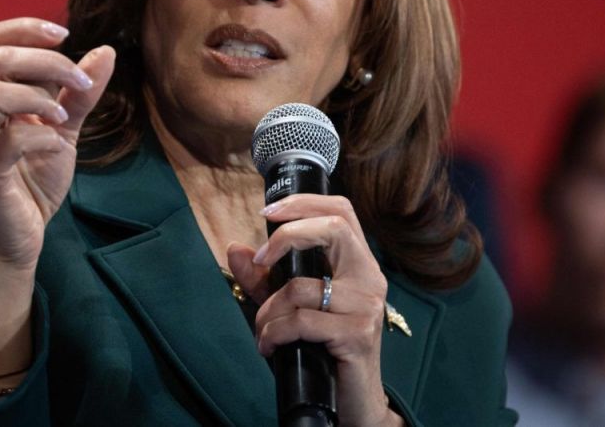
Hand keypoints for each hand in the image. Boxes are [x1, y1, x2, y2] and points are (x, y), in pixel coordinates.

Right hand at [0, 17, 114, 273]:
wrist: (19, 238)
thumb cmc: (34, 178)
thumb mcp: (65, 129)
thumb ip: (82, 93)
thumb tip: (105, 50)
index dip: (25, 28)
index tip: (66, 34)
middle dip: (46, 60)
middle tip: (80, 82)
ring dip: (39, 95)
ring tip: (63, 116)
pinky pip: (9, 140)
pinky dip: (42, 134)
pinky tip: (56, 145)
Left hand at [227, 195, 402, 426]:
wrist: (354, 402)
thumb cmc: (323, 350)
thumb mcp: (289, 309)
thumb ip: (264, 281)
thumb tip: (235, 249)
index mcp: (358, 264)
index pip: (341, 211)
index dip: (303, 203)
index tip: (267, 212)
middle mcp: (369, 278)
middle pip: (334, 227)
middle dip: (286, 236)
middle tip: (261, 258)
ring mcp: (367, 306)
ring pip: (301, 286)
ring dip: (268, 311)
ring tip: (263, 331)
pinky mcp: (358, 334)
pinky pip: (300, 321)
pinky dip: (273, 333)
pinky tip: (269, 348)